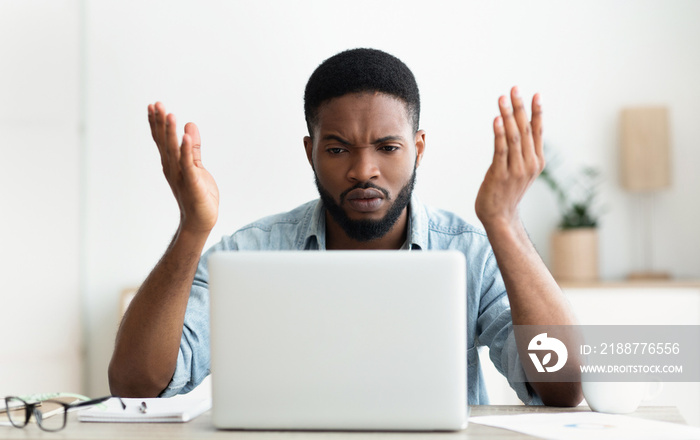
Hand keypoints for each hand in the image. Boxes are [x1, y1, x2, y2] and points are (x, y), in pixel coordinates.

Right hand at [148, 102, 218, 233]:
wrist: (200, 221)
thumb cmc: (198, 195)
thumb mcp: (196, 167)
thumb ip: (192, 148)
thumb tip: (189, 125)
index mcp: (172, 164)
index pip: (162, 140)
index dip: (157, 123)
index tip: (153, 105)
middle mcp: (173, 168)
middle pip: (164, 143)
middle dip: (160, 123)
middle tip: (157, 104)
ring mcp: (181, 176)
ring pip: (174, 151)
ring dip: (171, 133)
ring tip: (170, 115)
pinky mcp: (193, 183)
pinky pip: (188, 165)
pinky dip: (185, 150)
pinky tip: (185, 136)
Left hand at [475, 86, 543, 230]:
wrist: (500, 217)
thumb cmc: (507, 192)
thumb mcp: (520, 171)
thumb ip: (520, 153)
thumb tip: (515, 131)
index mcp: (536, 161)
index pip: (537, 131)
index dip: (536, 112)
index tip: (534, 94)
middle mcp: (529, 163)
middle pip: (525, 129)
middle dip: (519, 107)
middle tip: (514, 88)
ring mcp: (515, 169)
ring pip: (513, 136)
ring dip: (508, 115)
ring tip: (503, 98)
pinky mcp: (500, 174)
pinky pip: (501, 150)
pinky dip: (499, 133)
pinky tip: (497, 119)